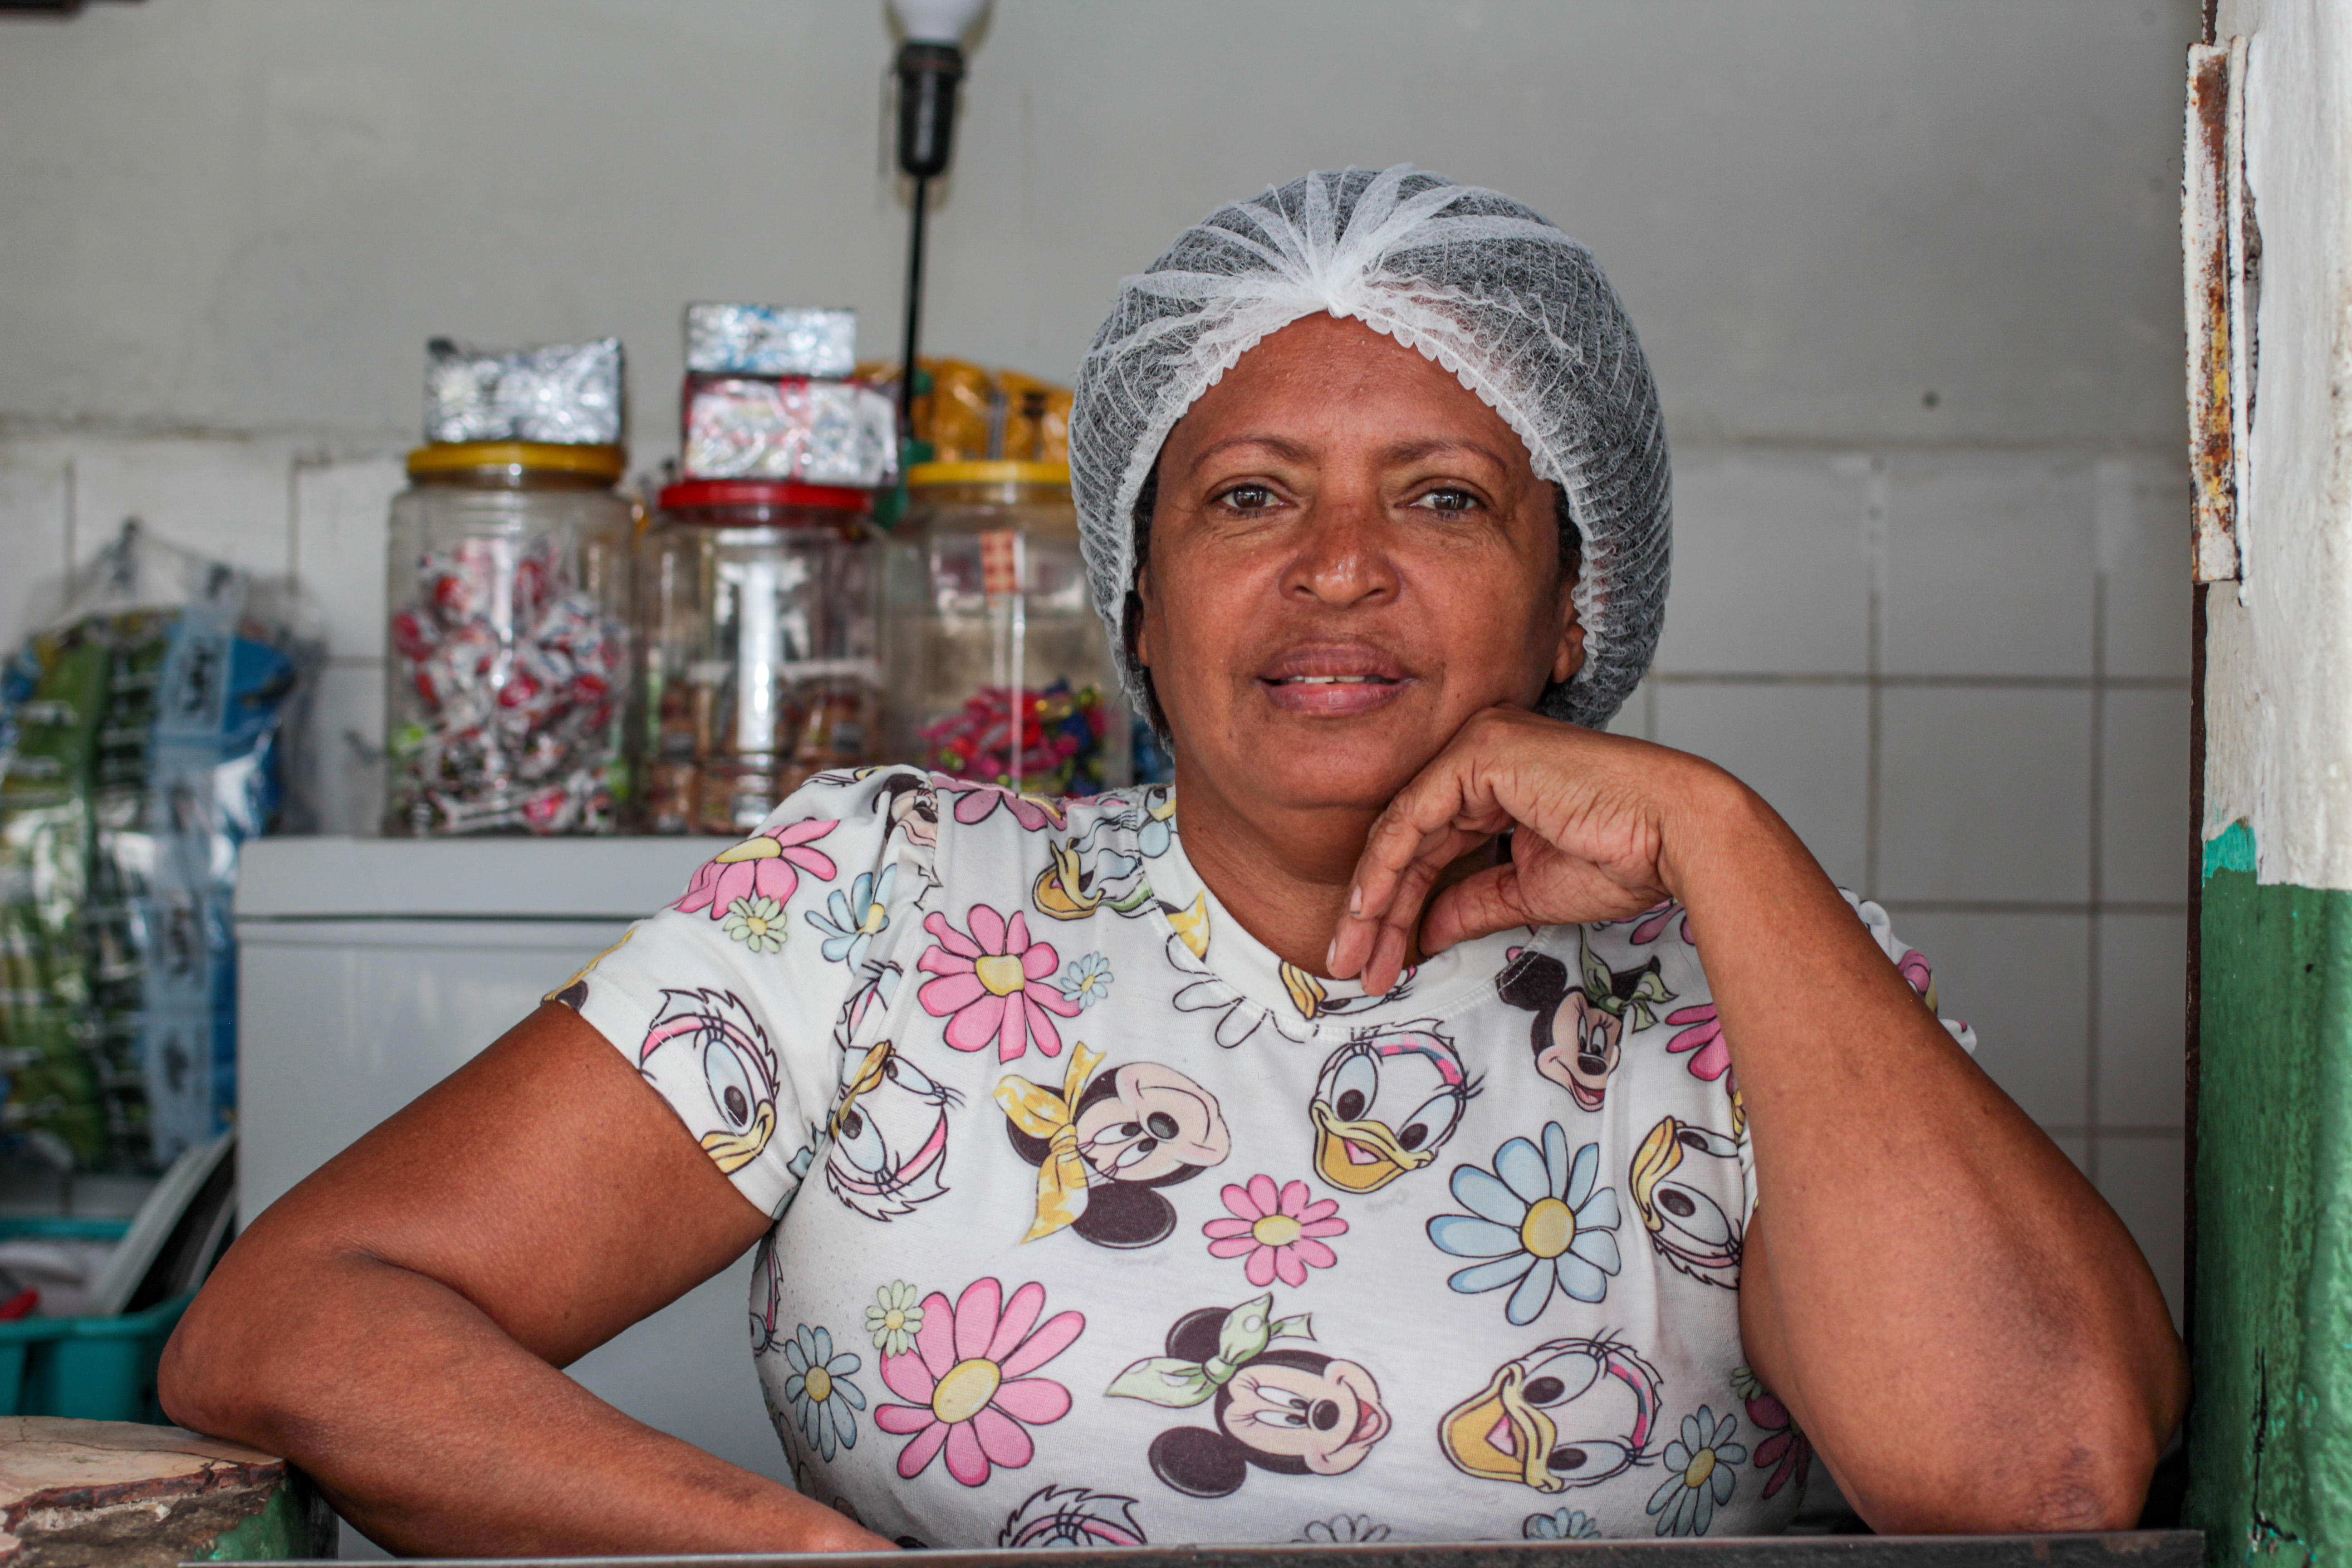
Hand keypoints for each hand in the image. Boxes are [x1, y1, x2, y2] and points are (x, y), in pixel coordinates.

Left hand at [1327, 706, 1725, 994]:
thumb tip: (1425, 932)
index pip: (1429, 846)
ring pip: (1402, 833)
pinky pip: (1413, 817)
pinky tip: (1368, 915)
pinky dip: (1385, 871)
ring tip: (1353, 958)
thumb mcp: (1527, 892)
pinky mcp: (1479, 751)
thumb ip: (1471, 904)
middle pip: (1408, 841)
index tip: (1377, 963)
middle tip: (1351, 968)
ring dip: (1372, 902)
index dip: (1397, 908)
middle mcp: (1480, 753)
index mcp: (1495, 780)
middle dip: (1376, 913)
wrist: (1676, 838)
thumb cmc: (1624, 857)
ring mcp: (1478, 744)